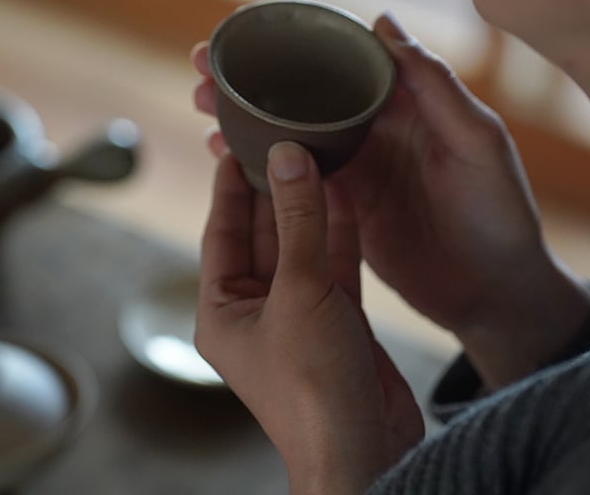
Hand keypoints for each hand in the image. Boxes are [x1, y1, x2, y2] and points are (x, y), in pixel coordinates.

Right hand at [192, 14, 589, 389]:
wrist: (495, 293)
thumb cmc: (499, 214)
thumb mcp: (477, 142)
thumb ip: (433, 85)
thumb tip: (382, 20)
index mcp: (402, 104)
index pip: (337, 60)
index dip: (290, 43)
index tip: (244, 32)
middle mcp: (372, 129)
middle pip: (301, 95)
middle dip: (252, 80)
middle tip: (203, 69)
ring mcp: (354, 169)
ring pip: (288, 134)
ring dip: (245, 119)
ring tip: (202, 109)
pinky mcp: (341, 208)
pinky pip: (292, 179)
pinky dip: (258, 166)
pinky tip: (223, 158)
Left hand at [195, 143, 423, 494]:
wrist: (368, 452)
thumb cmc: (314, 386)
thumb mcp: (300, 291)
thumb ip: (298, 221)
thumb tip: (288, 157)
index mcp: (222, 310)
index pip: (221, 231)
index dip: (229, 186)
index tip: (235, 144)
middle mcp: (256, 309)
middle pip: (264, 233)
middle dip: (275, 188)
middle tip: (285, 137)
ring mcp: (298, 313)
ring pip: (301, 245)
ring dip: (310, 205)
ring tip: (316, 152)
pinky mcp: (337, 318)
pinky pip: (333, 263)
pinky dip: (340, 230)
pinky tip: (345, 192)